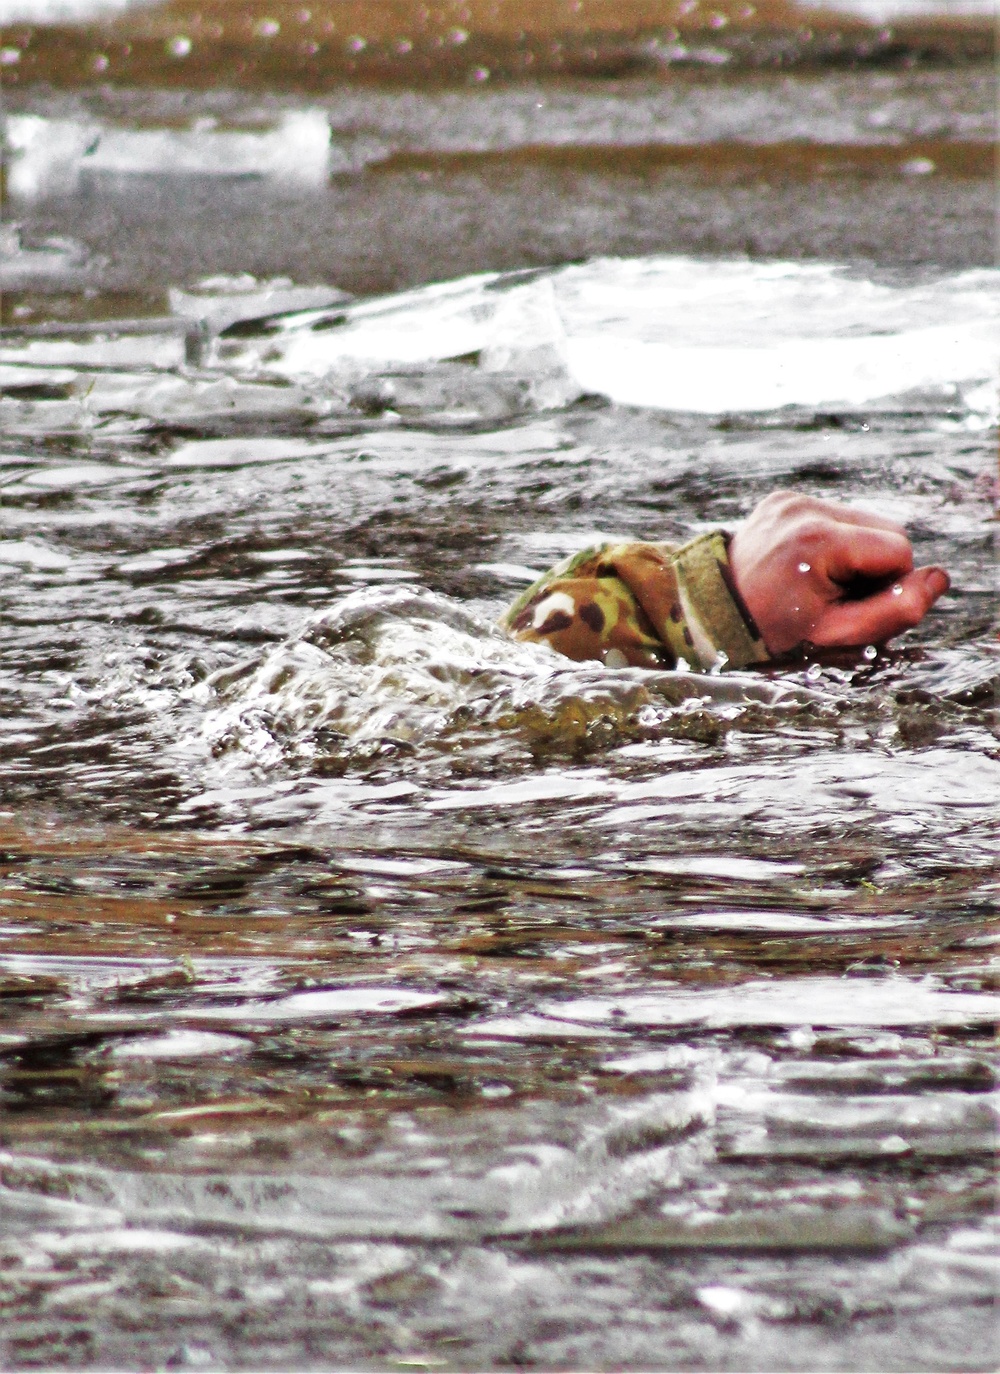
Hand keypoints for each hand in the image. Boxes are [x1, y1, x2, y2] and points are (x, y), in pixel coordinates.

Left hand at [728, 491, 949, 657]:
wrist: (713, 612)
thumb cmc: (775, 631)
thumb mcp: (837, 635)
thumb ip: (894, 612)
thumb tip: (939, 579)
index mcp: (820, 539)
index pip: (899, 550)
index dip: (887, 585)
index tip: (850, 604)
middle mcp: (805, 508)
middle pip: (886, 529)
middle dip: (874, 566)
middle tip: (835, 595)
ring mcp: (792, 499)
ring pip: (864, 521)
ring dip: (855, 553)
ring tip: (819, 581)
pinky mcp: (783, 499)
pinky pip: (834, 516)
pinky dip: (832, 541)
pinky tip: (806, 565)